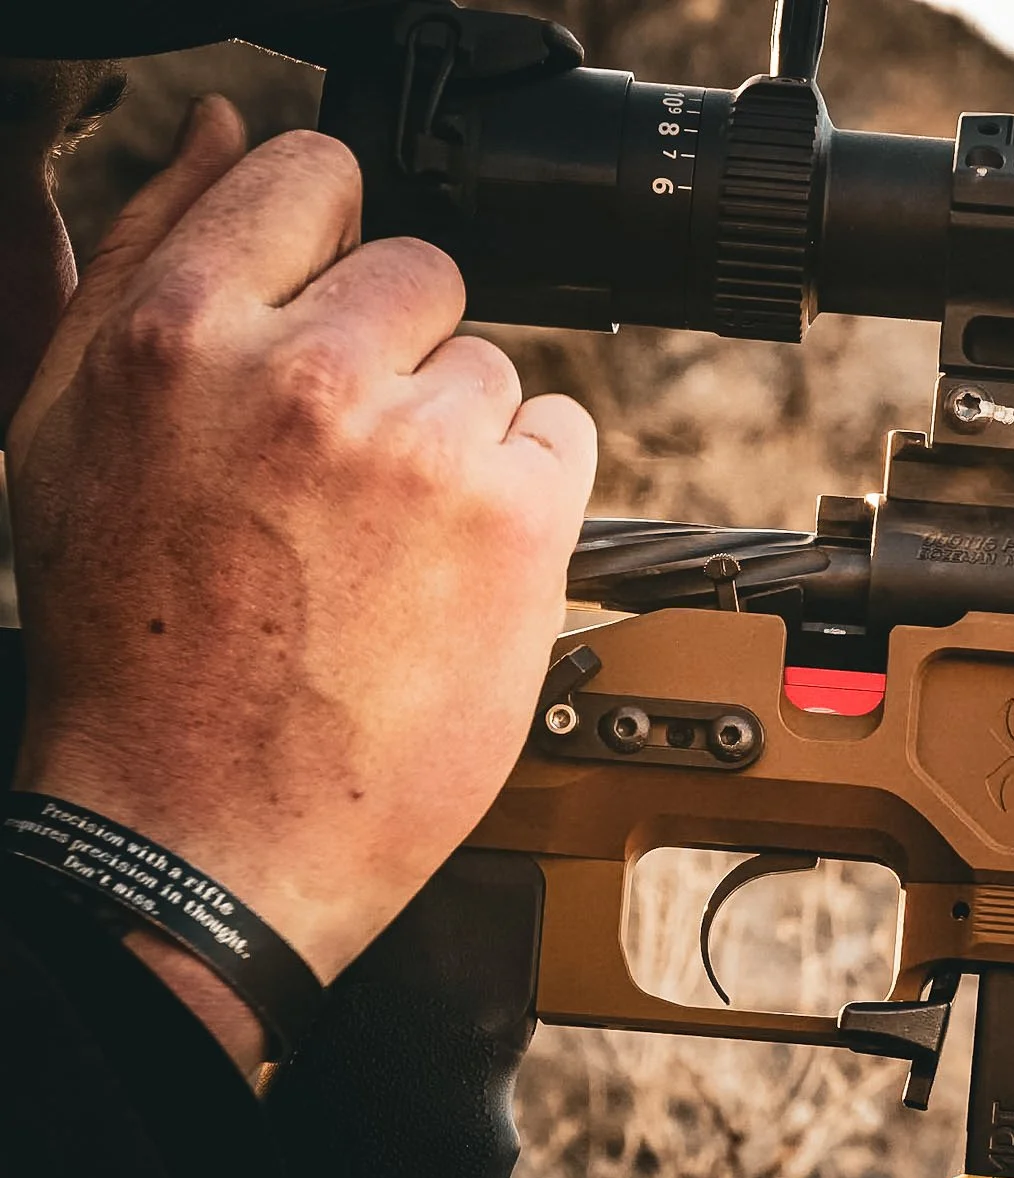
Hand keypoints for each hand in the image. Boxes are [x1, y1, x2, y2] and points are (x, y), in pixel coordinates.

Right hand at [5, 99, 595, 996]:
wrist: (204, 828)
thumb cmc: (134, 648)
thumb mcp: (71, 433)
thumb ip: (152, 257)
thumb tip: (221, 135)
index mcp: (178, 336)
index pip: (311, 176)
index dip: (330, 238)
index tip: (332, 295)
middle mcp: (304, 377)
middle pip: (422, 273)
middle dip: (397, 355)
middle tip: (348, 469)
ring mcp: (422, 448)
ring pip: (494, 368)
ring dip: (462, 435)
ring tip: (390, 540)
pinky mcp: (517, 522)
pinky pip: (564, 437)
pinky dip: (532, 491)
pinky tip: (459, 564)